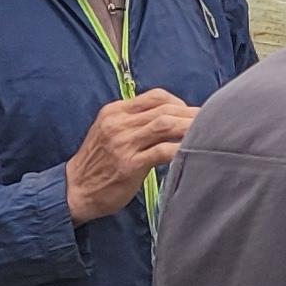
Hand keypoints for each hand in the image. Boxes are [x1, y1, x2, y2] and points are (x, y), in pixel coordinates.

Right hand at [64, 90, 196, 222]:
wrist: (75, 189)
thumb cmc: (98, 163)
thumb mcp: (109, 132)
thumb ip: (134, 122)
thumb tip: (170, 117)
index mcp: (114, 111)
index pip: (155, 96)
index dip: (179, 102)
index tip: (192, 113)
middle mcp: (118, 123)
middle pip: (164, 109)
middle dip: (191, 114)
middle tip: (211, 122)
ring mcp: (123, 144)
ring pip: (165, 125)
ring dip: (189, 127)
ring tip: (207, 133)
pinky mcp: (129, 165)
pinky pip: (162, 151)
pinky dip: (180, 148)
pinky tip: (192, 151)